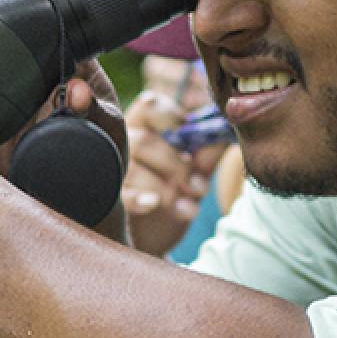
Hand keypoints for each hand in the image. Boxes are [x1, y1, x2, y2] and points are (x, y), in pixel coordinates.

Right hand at [120, 92, 227, 254]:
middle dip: (178, 166)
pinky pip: (121, 195)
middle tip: (200, 188)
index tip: (193, 144)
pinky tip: (155, 204)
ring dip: (167, 189)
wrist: (156, 233)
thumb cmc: (174, 188)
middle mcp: (124, 143)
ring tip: (190, 207)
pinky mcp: (112, 199)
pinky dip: (141, 200)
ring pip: (132, 168)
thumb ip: (208, 151)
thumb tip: (224, 133)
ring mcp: (114, 171)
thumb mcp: (196, 169)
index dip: (174, 119)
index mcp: (145, 125)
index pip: (150, 105)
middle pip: (144, 141)